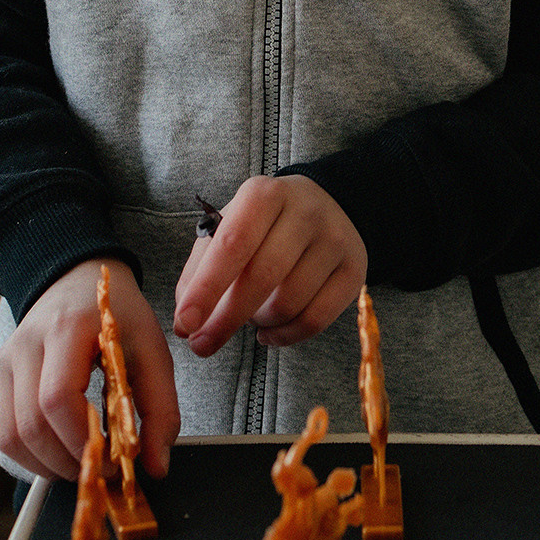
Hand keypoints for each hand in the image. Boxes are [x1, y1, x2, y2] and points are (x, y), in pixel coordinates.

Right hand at [0, 259, 177, 483]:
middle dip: (67, 460)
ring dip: (46, 465)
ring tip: (81, 464)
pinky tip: (60, 454)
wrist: (76, 281)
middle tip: (100, 469)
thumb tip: (156, 466)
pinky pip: (3, 433)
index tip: (112, 460)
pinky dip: (31, 456)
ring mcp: (4, 362)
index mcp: (66, 329)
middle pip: (31, 424)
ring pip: (10, 436)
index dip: (82, 440)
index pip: (58, 398)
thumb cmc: (117, 316)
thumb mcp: (152, 350)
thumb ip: (161, 408)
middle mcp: (25, 344)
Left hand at [171, 175, 366, 356]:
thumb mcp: (226, 230)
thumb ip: (199, 270)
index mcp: (264, 194)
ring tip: (250, 315)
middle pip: (262, 277)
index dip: (206, 288)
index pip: (232, 245)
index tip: (184, 324)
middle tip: (201, 345)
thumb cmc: (261, 226)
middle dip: (226, 319)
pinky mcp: (355, 268)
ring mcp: (335, 239)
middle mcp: (304, 211)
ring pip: (289, 303)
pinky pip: (316, 320)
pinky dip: (285, 336)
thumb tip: (186, 322)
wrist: (322, 206)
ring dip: (259, 322)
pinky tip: (268, 332)